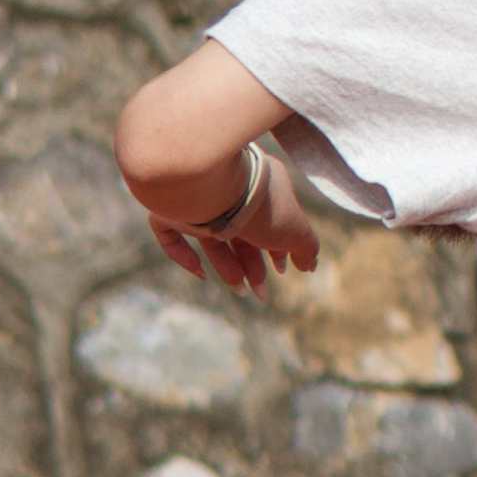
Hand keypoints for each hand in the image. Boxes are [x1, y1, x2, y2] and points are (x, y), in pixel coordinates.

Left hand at [151, 147, 321, 292]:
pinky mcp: (167, 209)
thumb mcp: (294, 228)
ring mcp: (196, 200)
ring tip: (239, 290)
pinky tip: (200, 273)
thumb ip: (306, 247)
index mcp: (259, 187)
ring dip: (227, 266)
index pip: (270, 220)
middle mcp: (228, 191)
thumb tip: (309, 265)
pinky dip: (184, 256)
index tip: (281, 270)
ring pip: (211, 239)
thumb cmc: (256, 205)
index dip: (277, 248)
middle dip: (253, 265)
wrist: (206, 184)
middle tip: (259, 292)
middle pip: (241, 234)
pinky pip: (171, 236)